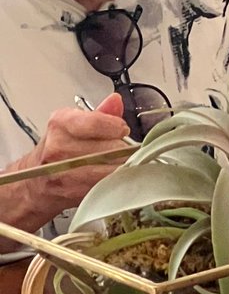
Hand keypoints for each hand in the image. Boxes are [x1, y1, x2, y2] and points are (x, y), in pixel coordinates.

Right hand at [11, 93, 129, 228]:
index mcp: (60, 124)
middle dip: (123, 149)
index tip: (123, 129)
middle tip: (129, 148)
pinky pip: (104, 185)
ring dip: (122, 165)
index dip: (115, 126)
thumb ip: (100, 113)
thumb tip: (115, 101)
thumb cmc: (58, 149)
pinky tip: (116, 175)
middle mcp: (59, 147)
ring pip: (107, 169)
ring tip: (125, 161)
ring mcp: (64, 172)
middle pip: (106, 148)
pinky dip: (115, 181)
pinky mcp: (72, 193)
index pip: (94, 123)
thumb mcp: (74, 124)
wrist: (35, 182)